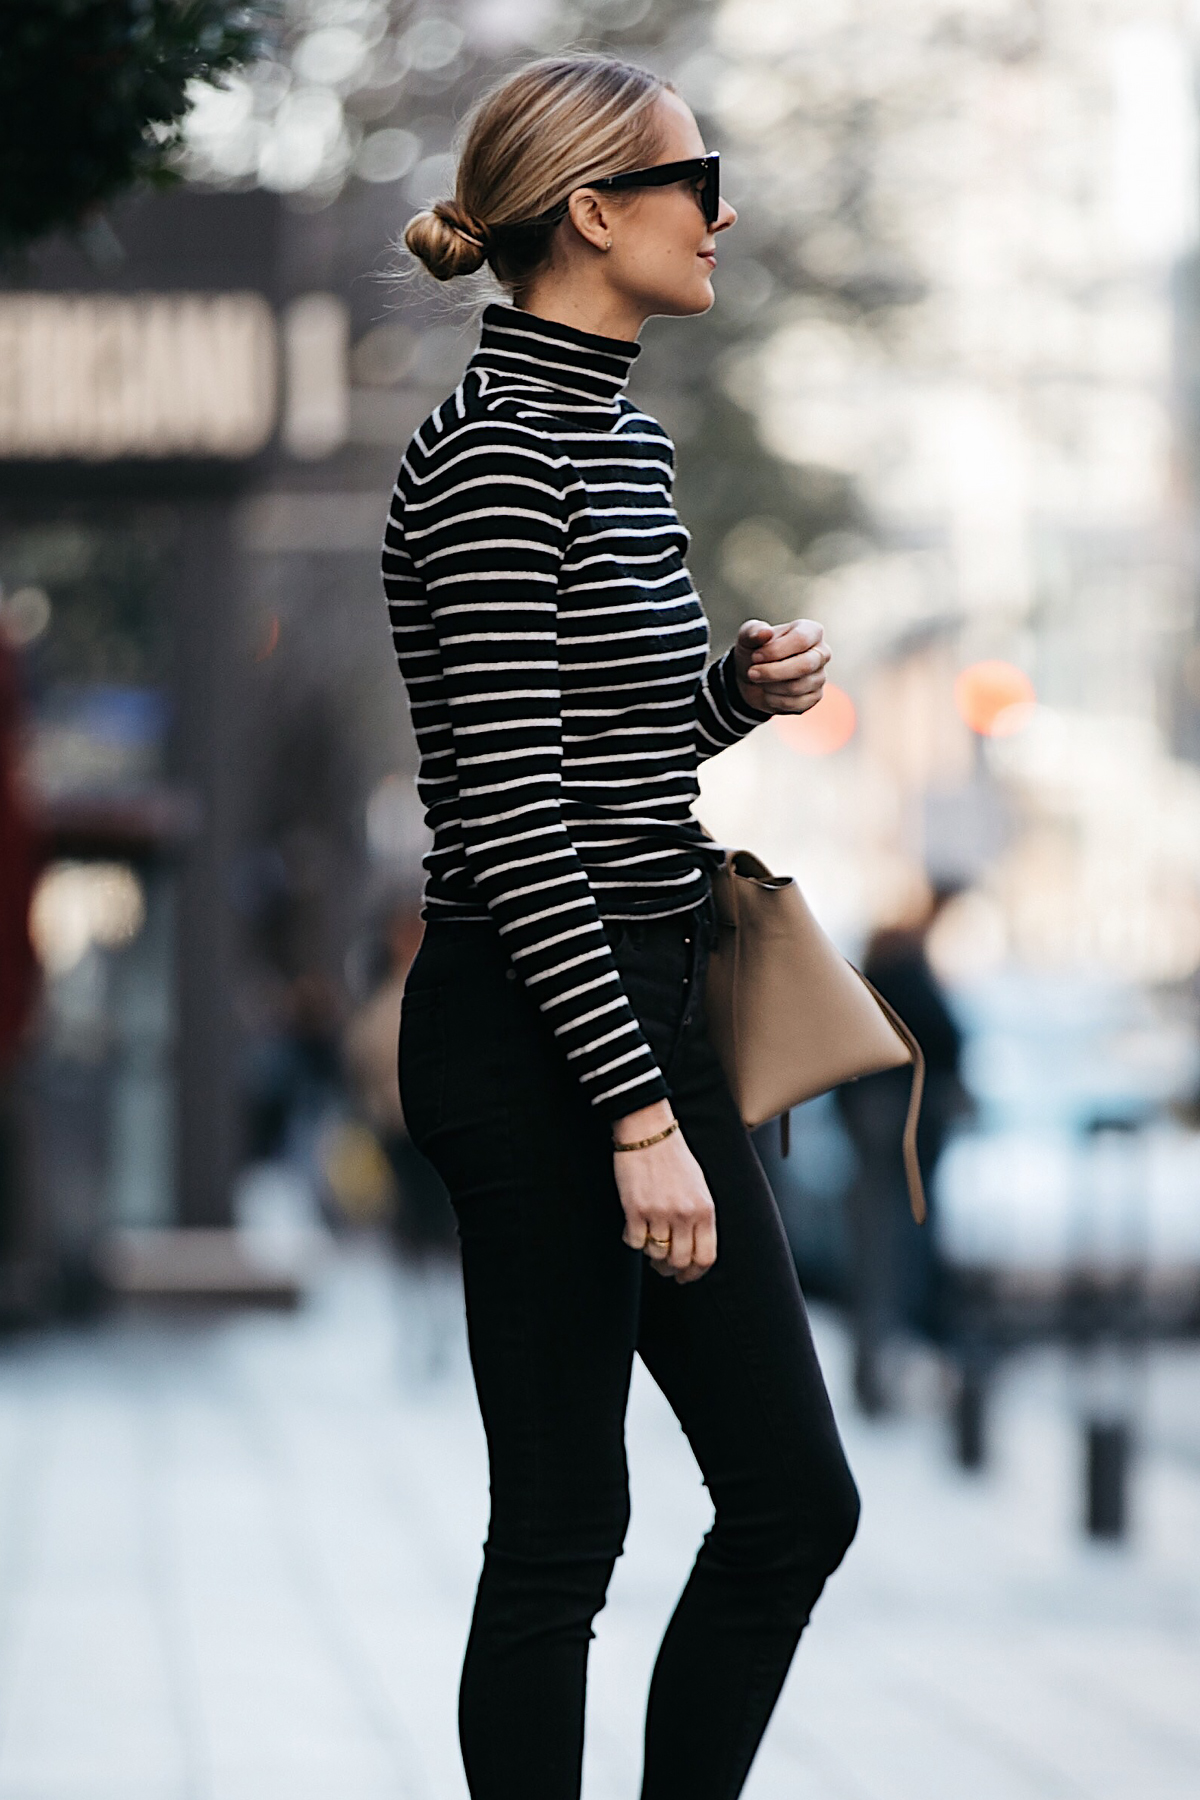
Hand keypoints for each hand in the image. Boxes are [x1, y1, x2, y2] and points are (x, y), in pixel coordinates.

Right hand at [611, 1100, 716, 1284]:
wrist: (648, 1132)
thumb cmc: (674, 1158)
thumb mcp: (699, 1188)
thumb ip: (700, 1218)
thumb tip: (692, 1249)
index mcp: (705, 1210)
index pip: (706, 1257)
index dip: (694, 1274)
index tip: (684, 1276)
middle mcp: (685, 1214)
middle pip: (680, 1261)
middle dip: (670, 1268)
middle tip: (662, 1265)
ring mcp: (660, 1213)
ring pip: (656, 1254)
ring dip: (651, 1253)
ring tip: (648, 1241)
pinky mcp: (635, 1210)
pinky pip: (635, 1242)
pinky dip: (633, 1240)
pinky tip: (633, 1228)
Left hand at [733, 617, 830, 715]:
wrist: (752, 678)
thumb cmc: (755, 651)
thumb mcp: (747, 637)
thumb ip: (753, 632)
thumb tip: (765, 632)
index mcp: (811, 631)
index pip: (801, 639)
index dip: (775, 650)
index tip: (755, 656)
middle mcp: (821, 653)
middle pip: (804, 665)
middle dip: (773, 672)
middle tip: (751, 673)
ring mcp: (820, 676)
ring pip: (797, 687)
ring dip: (770, 686)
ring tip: (760, 680)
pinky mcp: (814, 697)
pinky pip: (795, 703)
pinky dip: (774, 700)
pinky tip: (768, 692)